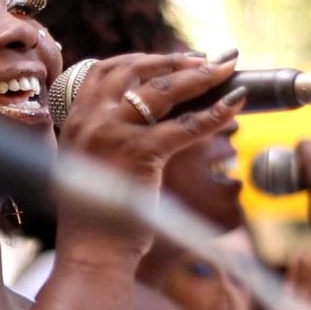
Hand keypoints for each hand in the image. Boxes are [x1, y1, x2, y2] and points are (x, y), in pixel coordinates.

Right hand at [55, 51, 244, 262]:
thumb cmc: (96, 216)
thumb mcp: (90, 164)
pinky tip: (234, 104)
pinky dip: (214, 112)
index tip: (173, 59)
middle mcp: (91, 119)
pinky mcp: (139, 153)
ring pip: (162, 91)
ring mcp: (113, 133)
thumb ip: (106, 137)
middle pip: (136, 70)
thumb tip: (146, 118)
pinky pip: (185, 126)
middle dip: (175, 60)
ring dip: (198, 76)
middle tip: (208, 60)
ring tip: (225, 71)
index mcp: (76, 118)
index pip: (106, 69)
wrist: (90, 251)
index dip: (144, 59)